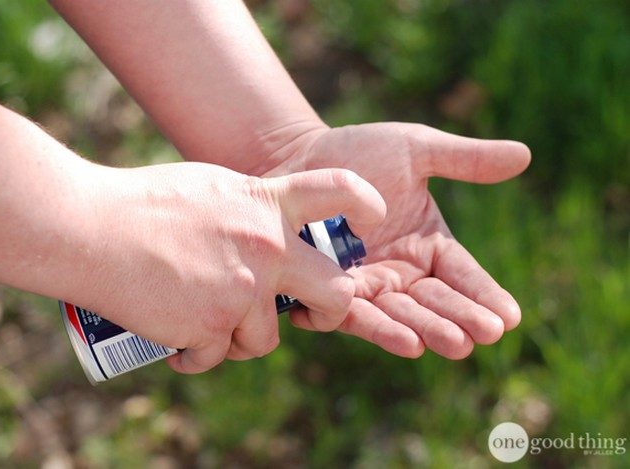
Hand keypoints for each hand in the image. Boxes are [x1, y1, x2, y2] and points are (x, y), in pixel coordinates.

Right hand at [75, 162, 384, 372]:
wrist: (87, 229)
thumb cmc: (142, 203)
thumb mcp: (210, 187)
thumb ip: (250, 206)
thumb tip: (271, 229)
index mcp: (267, 204)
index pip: (339, 190)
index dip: (366, 204)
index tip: (372, 218)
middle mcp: (267, 248)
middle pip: (338, 293)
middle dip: (329, 311)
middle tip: (304, 313)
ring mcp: (242, 291)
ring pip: (266, 338)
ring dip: (242, 338)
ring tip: (209, 324)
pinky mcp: (211, 327)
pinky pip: (218, 355)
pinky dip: (199, 355)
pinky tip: (180, 344)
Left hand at [265, 123, 530, 358]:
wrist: (295, 157)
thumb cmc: (357, 152)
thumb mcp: (414, 150)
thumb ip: (464, 160)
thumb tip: (525, 155)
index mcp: (426, 246)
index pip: (462, 275)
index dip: (485, 294)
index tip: (510, 316)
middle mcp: (399, 273)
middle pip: (433, 302)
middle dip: (459, 318)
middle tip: (482, 335)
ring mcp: (363, 286)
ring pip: (396, 314)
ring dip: (422, 329)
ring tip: (448, 343)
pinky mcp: (324, 291)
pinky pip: (347, 312)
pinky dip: (368, 324)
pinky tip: (396, 338)